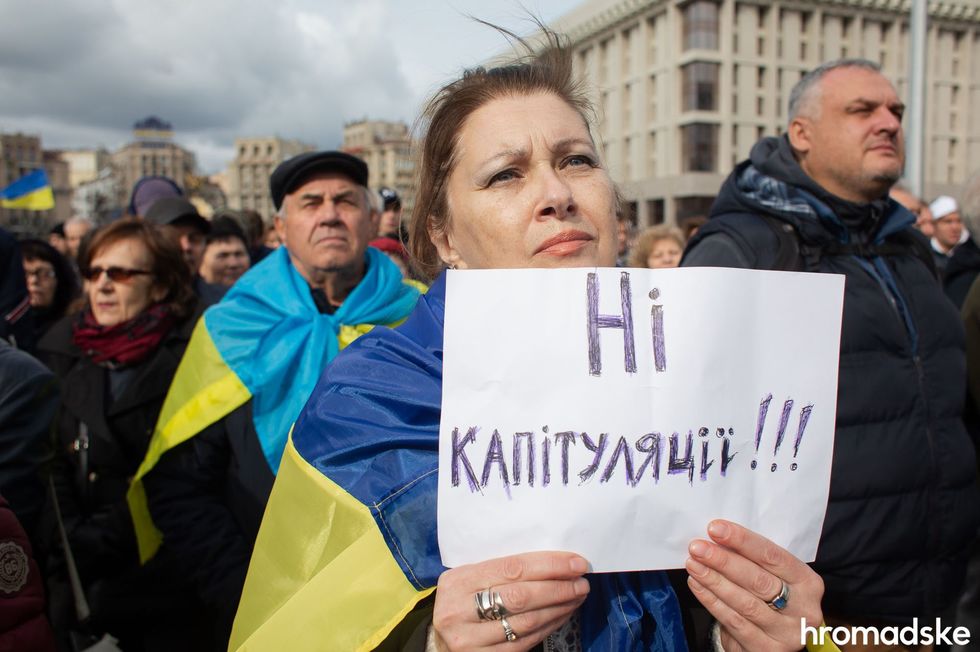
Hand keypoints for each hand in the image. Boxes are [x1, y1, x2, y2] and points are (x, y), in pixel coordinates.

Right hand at [432, 551, 589, 650]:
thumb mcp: (469, 578)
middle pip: (520, 596)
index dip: (548, 565)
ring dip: (559, 608)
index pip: (511, 568)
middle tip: (582, 581)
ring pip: (526, 622)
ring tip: (577, 596)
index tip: (574, 562)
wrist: (438, 639)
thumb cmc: (463, 601)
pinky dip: (549, 626)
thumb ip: (499, 569)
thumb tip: (551, 559)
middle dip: (558, 587)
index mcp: (458, 581)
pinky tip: (562, 615)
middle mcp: (459, 611)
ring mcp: (470, 640)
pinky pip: (525, 642)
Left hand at [686, 520, 823, 651]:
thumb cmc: (772, 597)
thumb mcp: (774, 576)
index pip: (773, 556)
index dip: (743, 541)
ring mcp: (786, 633)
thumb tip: (718, 536)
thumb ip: (754, 559)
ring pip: (744, 603)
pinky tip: (698, 585)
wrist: (774, 638)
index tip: (716, 529)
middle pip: (758, 580)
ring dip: (714, 581)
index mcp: (808, 583)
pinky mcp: (766, 649)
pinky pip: (734, 622)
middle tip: (698, 547)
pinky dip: (712, 601)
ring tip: (693, 564)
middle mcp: (803, 609)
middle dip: (724, 561)